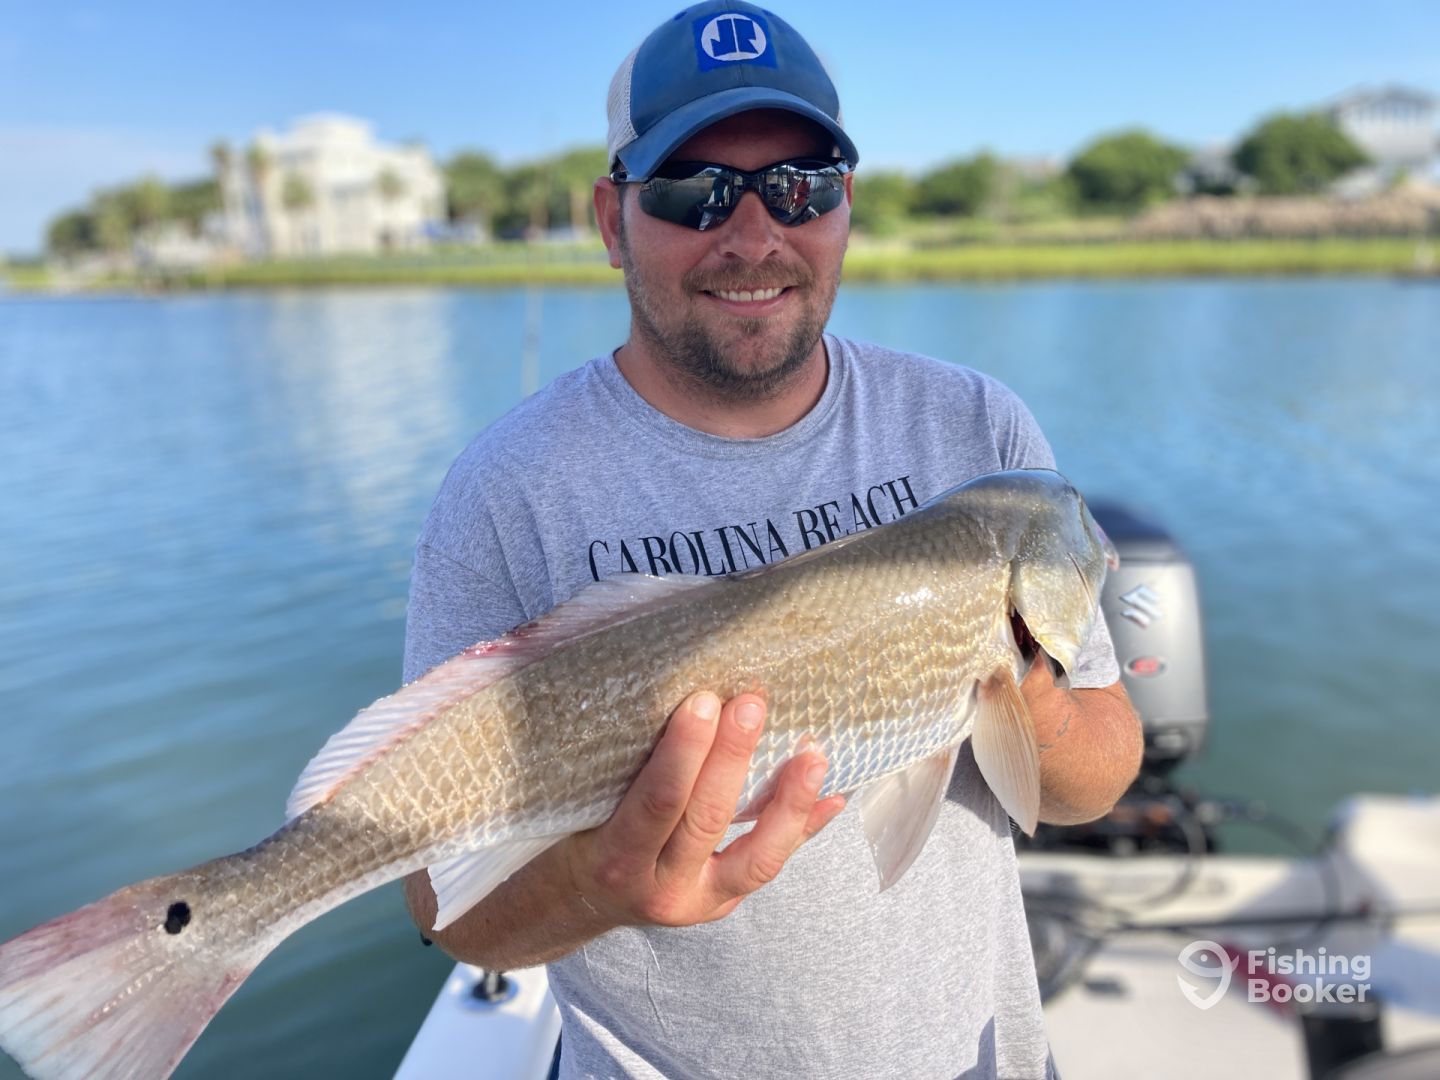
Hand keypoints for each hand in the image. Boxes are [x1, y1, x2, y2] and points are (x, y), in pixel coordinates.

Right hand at [563, 690, 845, 927]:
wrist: (576, 904)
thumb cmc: (577, 836)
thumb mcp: (581, 808)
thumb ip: (622, 771)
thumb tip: (673, 695)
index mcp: (616, 861)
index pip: (657, 804)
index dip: (684, 754)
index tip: (703, 702)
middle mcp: (661, 889)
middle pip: (707, 821)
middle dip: (733, 758)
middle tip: (752, 704)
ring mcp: (700, 903)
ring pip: (757, 858)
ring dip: (789, 801)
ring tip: (813, 753)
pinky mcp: (724, 902)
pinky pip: (770, 864)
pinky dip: (804, 829)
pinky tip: (833, 796)